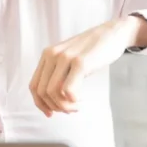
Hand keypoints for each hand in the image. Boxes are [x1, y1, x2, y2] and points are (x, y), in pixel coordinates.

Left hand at [30, 16, 146, 116]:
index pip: (34, 86)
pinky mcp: (81, 63)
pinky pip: (68, 90)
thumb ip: (58, 73)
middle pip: (42, 92)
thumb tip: (53, 100)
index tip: (51, 113)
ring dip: (64, 106)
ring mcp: (66, 58)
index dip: (40, 104)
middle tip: (69, 110)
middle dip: (54, 107)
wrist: (113, 33)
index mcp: (48, 54)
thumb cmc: (92, 49)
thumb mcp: (69, 57)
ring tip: (76, 106)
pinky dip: (72, 101)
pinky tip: (80, 99)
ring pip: (53, 93)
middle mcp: (53, 55)